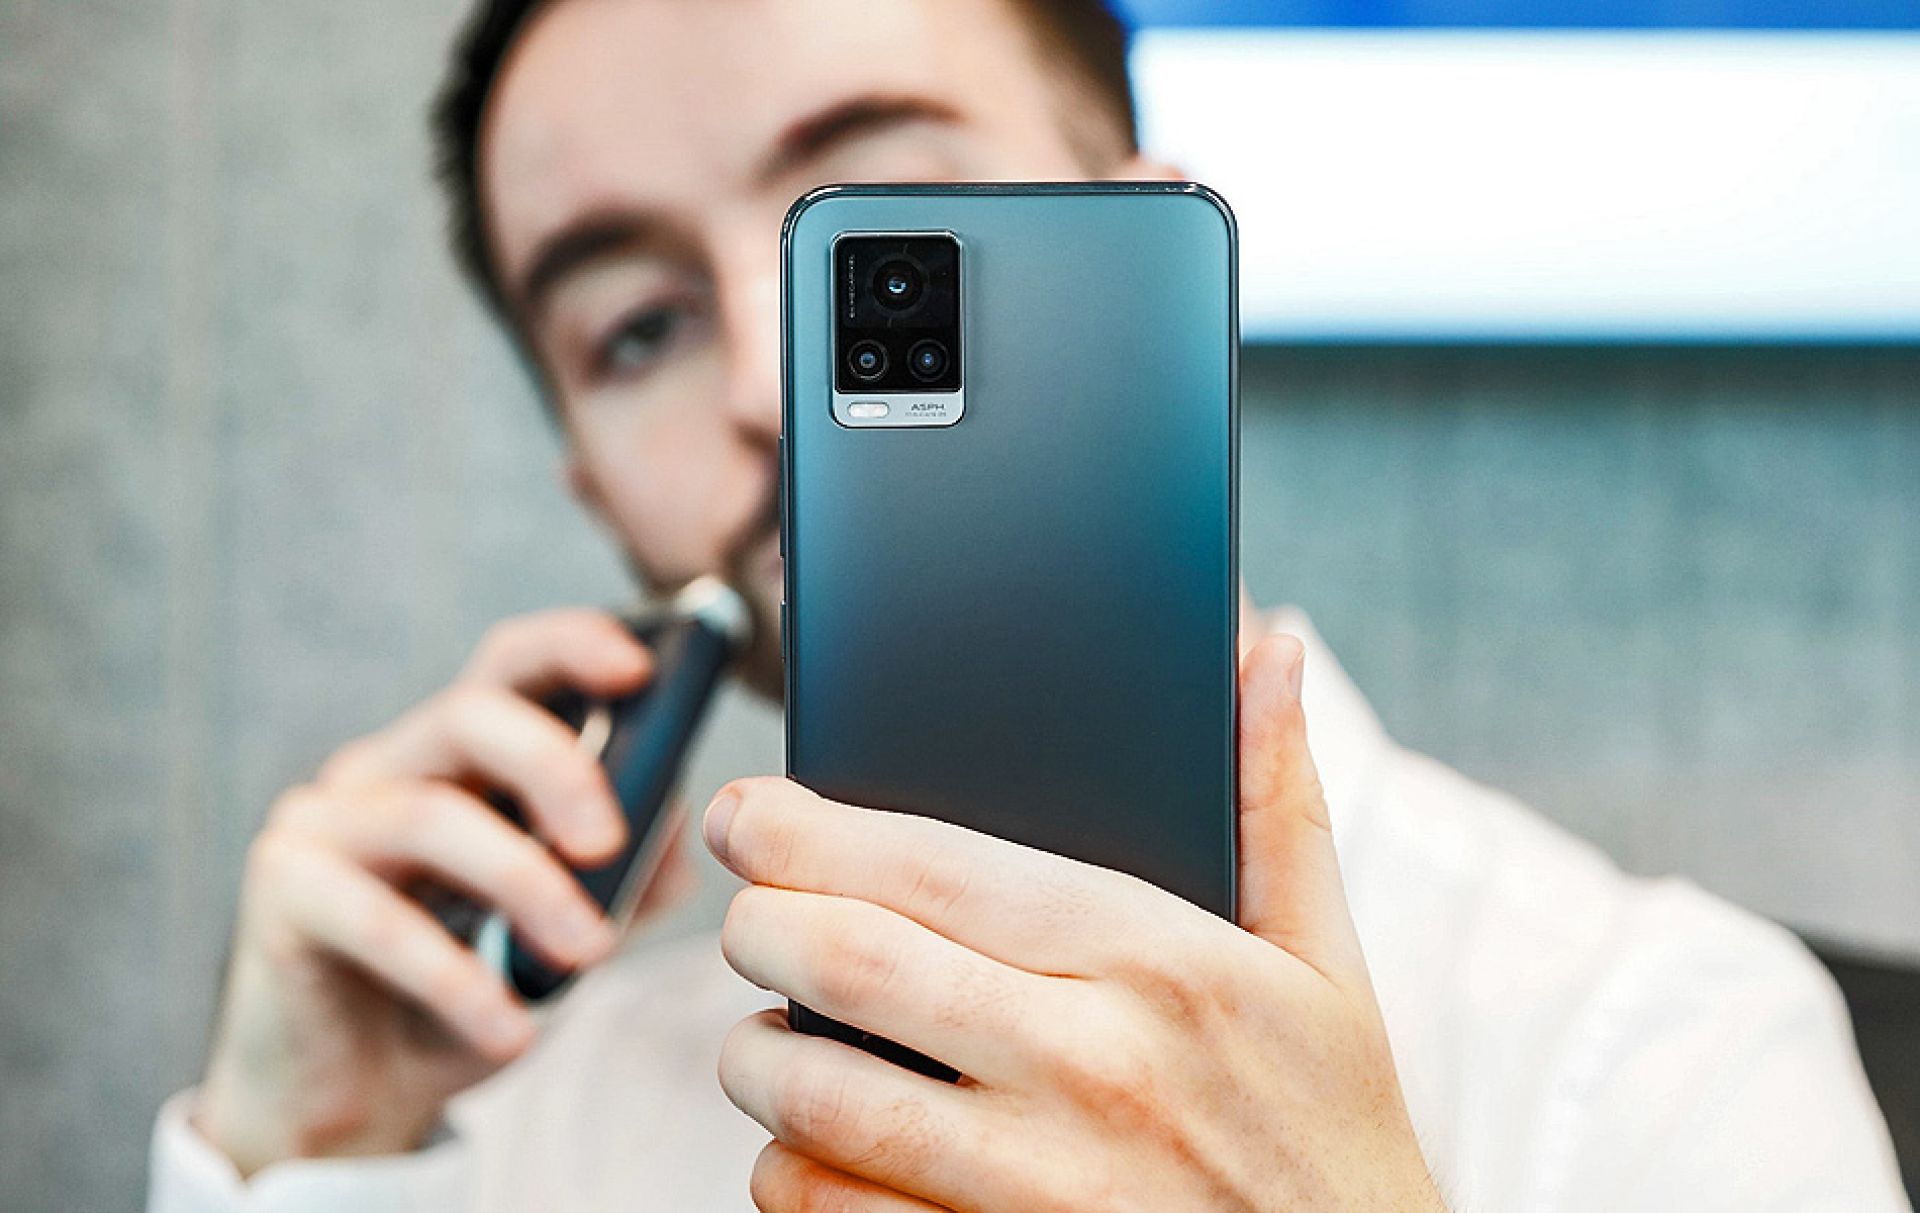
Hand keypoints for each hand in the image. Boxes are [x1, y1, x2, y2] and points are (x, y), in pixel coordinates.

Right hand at [196, 610, 679, 1174]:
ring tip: (588, 954)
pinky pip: (376, 918)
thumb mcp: (564, 933)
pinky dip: (456, 976)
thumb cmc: (464, 999)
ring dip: (524, 884)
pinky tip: (512, 1027)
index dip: (573, 647)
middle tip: (609, 845)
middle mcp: (386, 768)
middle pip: (470, 714)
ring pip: (429, 814)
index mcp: (460, 758)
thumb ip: (625, 872)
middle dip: (556, 768)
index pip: (511, 666)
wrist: (356, 1106)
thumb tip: (676, 816)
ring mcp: (324, 823)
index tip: (643, 668)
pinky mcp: (280, 894)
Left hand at [706, 635, 1446, 1211]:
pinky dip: (787, 1176)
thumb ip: (1280, 803)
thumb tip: (1274, 650)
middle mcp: (1092, 1064)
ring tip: (762, 1037)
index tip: (744, 813)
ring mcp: (1041, 1182)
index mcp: (1158, 960)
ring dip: (755, 1060)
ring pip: (819, 1098)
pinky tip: (806, 1150)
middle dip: (758, 926)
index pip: (933, 867)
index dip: (807, 831)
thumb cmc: (1329, 1128)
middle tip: (746, 916)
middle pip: (851, 963)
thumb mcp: (1324, 964)